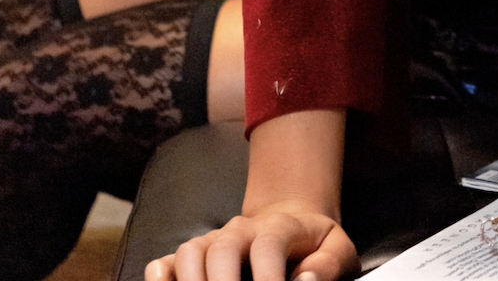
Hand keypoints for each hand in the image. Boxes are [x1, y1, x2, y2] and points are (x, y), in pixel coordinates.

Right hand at [144, 201, 358, 280]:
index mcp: (278, 226)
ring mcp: (214, 241)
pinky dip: (160, 277)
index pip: (268, 245)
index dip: (267, 277)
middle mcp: (241, 230)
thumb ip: (327, 265)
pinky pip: (168, 261)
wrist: (291, 222)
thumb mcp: (337, 249)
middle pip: (221, 248)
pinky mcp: (195, 256)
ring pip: (190, 252)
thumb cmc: (315, 244)